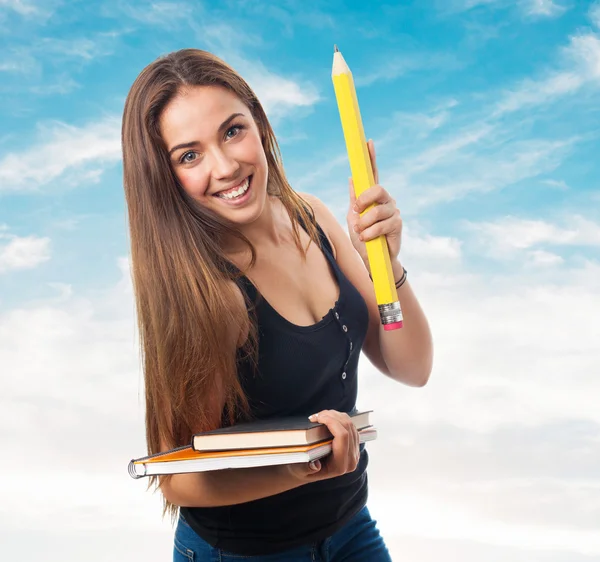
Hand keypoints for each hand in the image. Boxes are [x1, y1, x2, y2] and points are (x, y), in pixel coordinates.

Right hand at [286, 410, 360, 481]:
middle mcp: (351, 460)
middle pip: (347, 428)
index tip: (317, 417)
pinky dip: (339, 418)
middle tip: (316, 415)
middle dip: (332, 416)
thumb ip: (305, 469)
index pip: (342, 436)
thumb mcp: (300, 471)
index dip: (331, 422)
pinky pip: (350, 426)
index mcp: (340, 466)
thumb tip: (315, 466)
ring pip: (350, 424)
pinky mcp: (354, 445)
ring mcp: (354, 452)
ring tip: (320, 415)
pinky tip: (327, 418)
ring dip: (335, 415)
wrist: (307, 472)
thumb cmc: (302, 470)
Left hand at [346, 139, 402, 265]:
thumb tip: (351, 178)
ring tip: (360, 232)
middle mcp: (385, 200)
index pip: (373, 173)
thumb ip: (354, 200)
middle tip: (356, 211)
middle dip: (364, 200)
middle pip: (377, 189)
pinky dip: (370, 232)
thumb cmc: (363, 238)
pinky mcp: (397, 224)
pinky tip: (367, 238)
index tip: (368, 142)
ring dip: (364, 223)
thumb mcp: (353, 218)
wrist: (372, 260)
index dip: (371, 158)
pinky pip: (381, 224)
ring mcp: (393, 211)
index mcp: (373, 197)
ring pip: (377, 210)